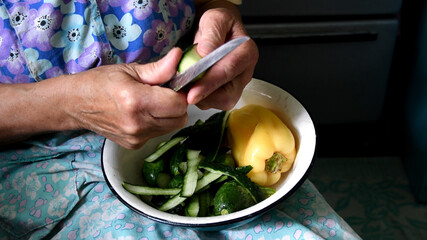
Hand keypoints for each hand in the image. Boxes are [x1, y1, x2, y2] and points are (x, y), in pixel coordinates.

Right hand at [65, 48, 187, 148]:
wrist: (75, 105)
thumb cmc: (99, 83)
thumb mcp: (129, 70)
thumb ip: (158, 68)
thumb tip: (179, 57)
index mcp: (136, 101)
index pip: (178, 104)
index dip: (180, 93)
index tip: (174, 85)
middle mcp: (137, 124)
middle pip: (180, 119)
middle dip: (177, 105)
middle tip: (164, 93)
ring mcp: (136, 137)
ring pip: (172, 127)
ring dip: (169, 115)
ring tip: (152, 102)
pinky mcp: (134, 145)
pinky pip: (159, 133)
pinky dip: (157, 123)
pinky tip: (143, 113)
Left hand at [189, 0, 257, 109]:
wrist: (218, 30)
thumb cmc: (218, 24)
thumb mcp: (214, 19)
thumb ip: (211, 34)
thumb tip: (205, 53)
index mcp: (246, 52)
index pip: (227, 72)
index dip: (209, 84)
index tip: (192, 93)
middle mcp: (245, 71)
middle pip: (228, 95)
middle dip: (205, 96)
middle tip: (184, 91)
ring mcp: (237, 84)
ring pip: (220, 102)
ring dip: (201, 97)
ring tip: (186, 84)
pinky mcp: (228, 91)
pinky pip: (214, 102)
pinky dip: (201, 97)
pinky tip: (192, 85)